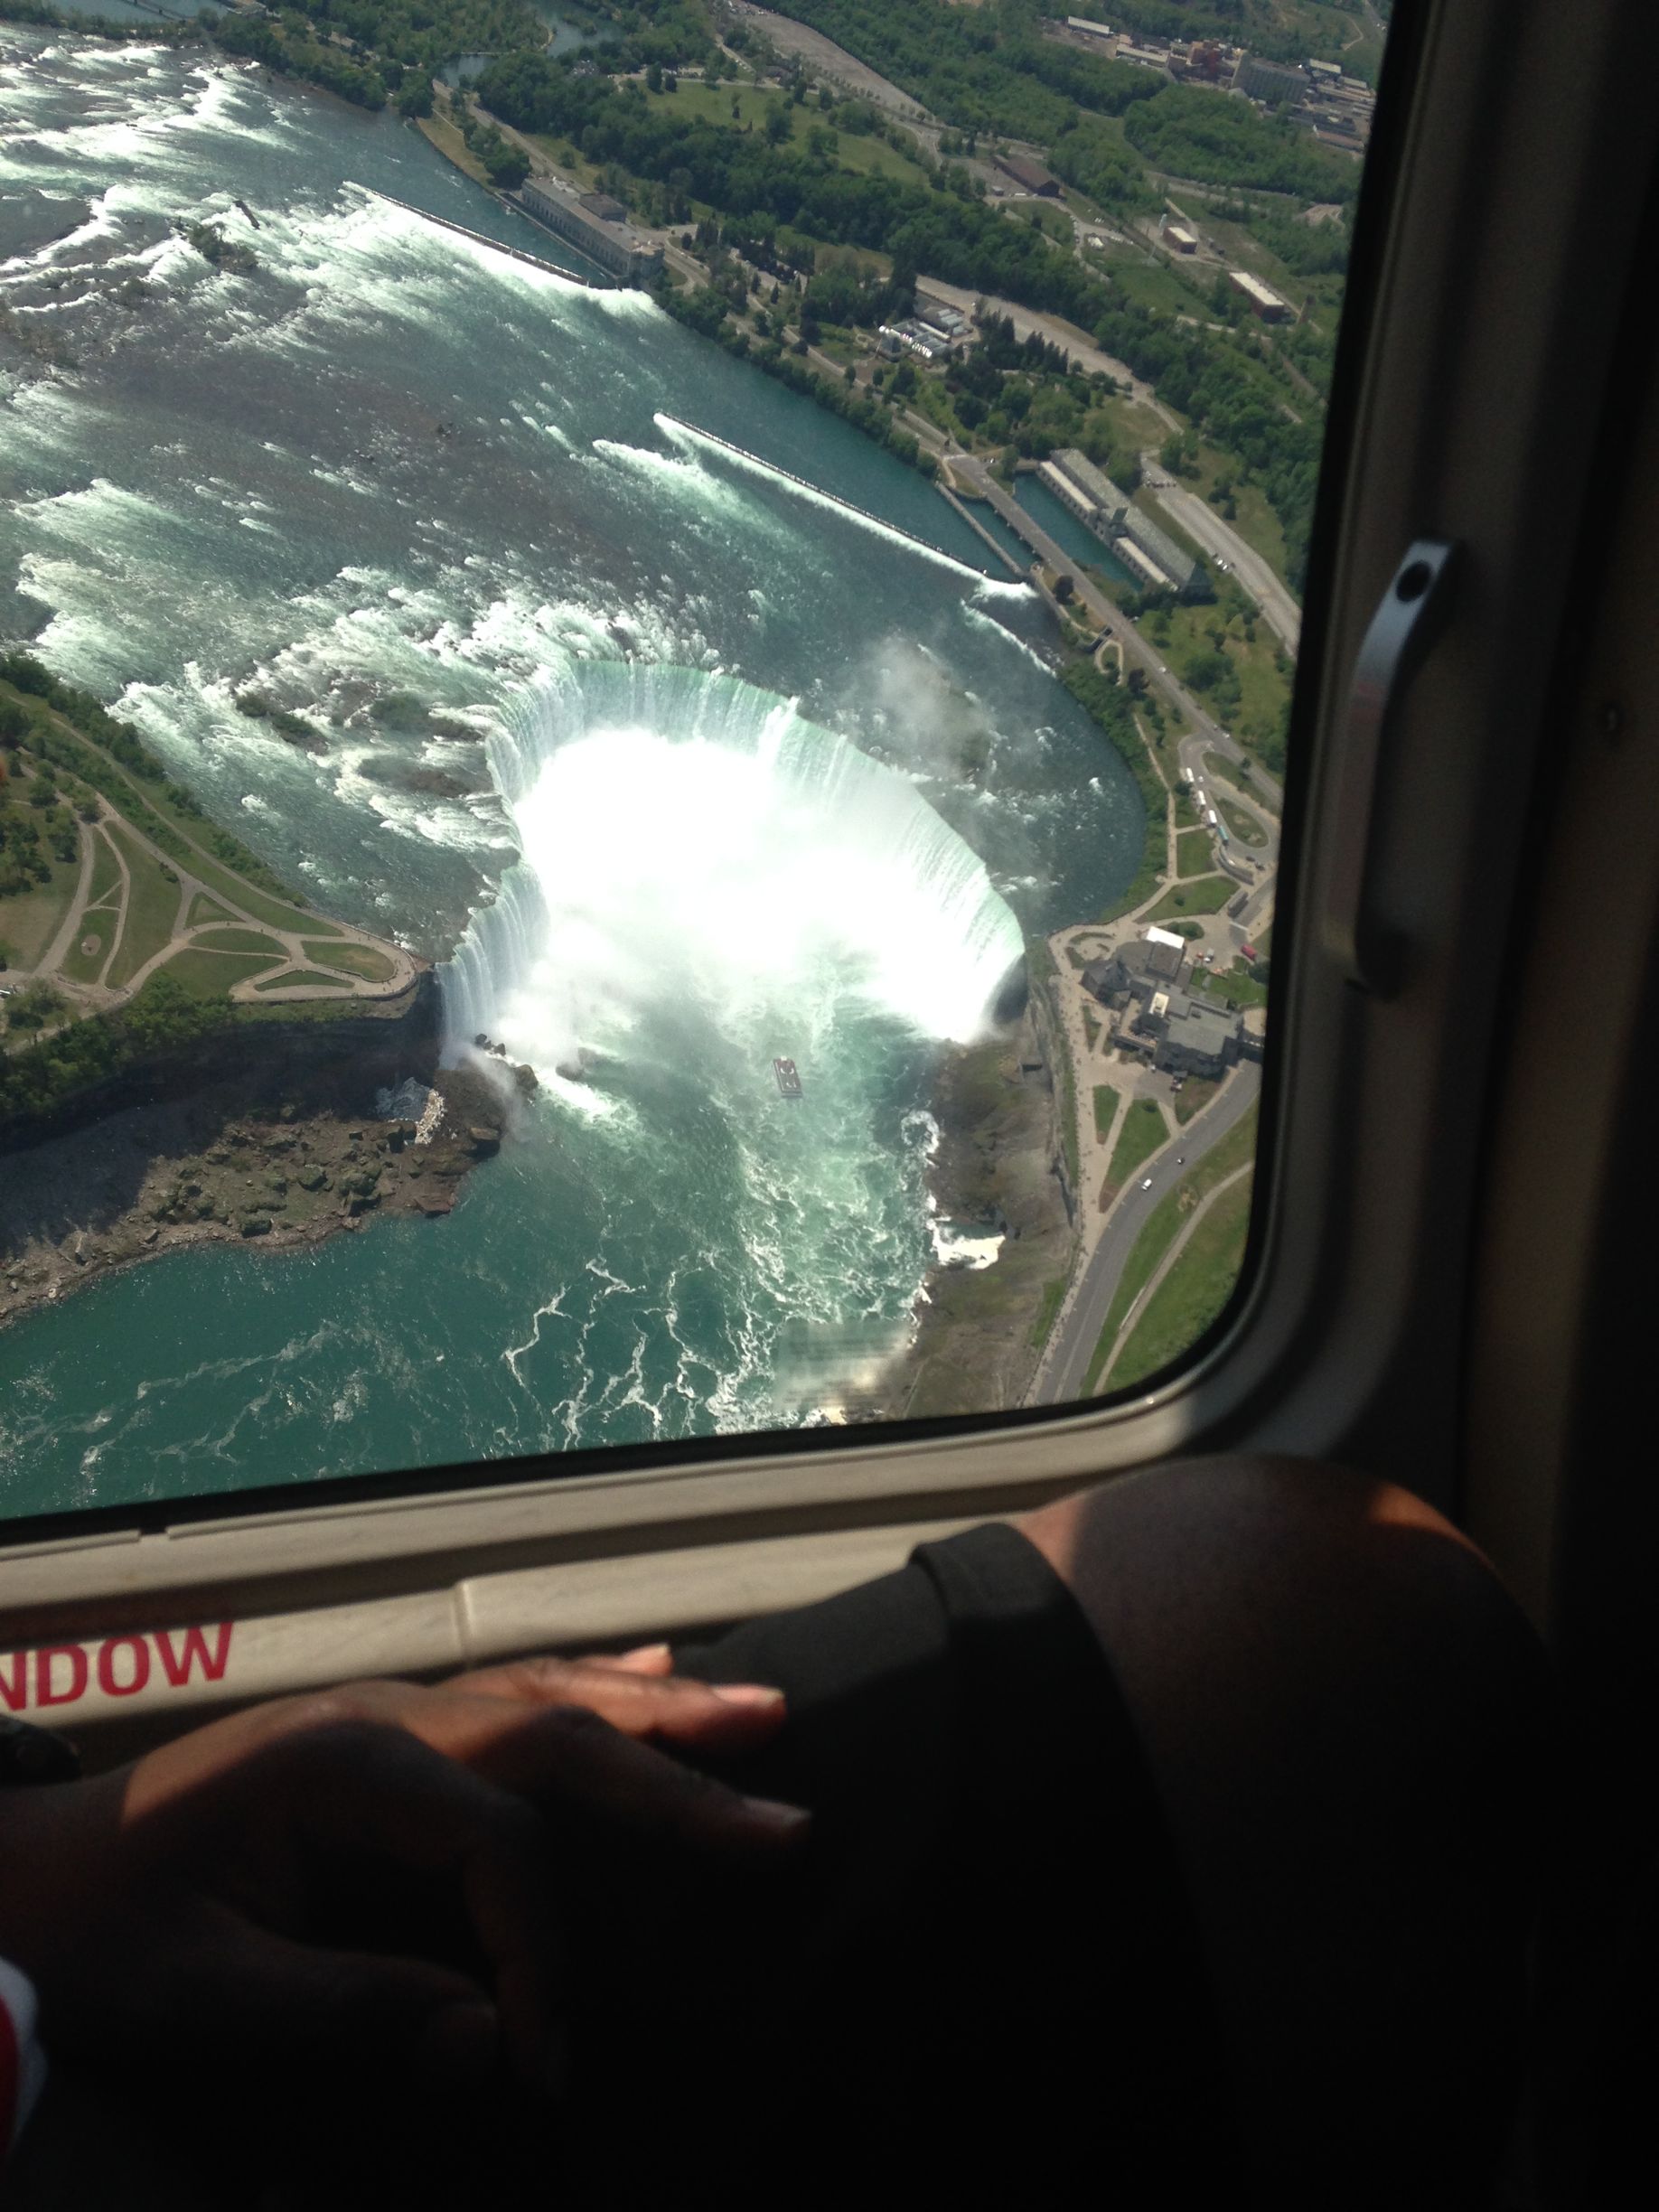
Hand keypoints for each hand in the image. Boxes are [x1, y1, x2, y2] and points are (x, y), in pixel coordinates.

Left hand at [0, 1646, 802, 2102]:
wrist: (28, 1875)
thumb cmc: (103, 1936)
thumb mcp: (200, 1992)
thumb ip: (345, 2013)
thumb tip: (494, 2044)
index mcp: (342, 1764)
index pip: (499, 1844)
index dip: (542, 1952)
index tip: (545, 2059)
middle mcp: (382, 1714)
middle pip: (556, 1731)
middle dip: (675, 1778)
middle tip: (784, 1820)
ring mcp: (385, 1709)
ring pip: (546, 1693)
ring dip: (657, 1709)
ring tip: (761, 1709)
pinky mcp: (381, 1729)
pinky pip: (511, 1693)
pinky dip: (591, 1682)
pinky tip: (650, 1670)